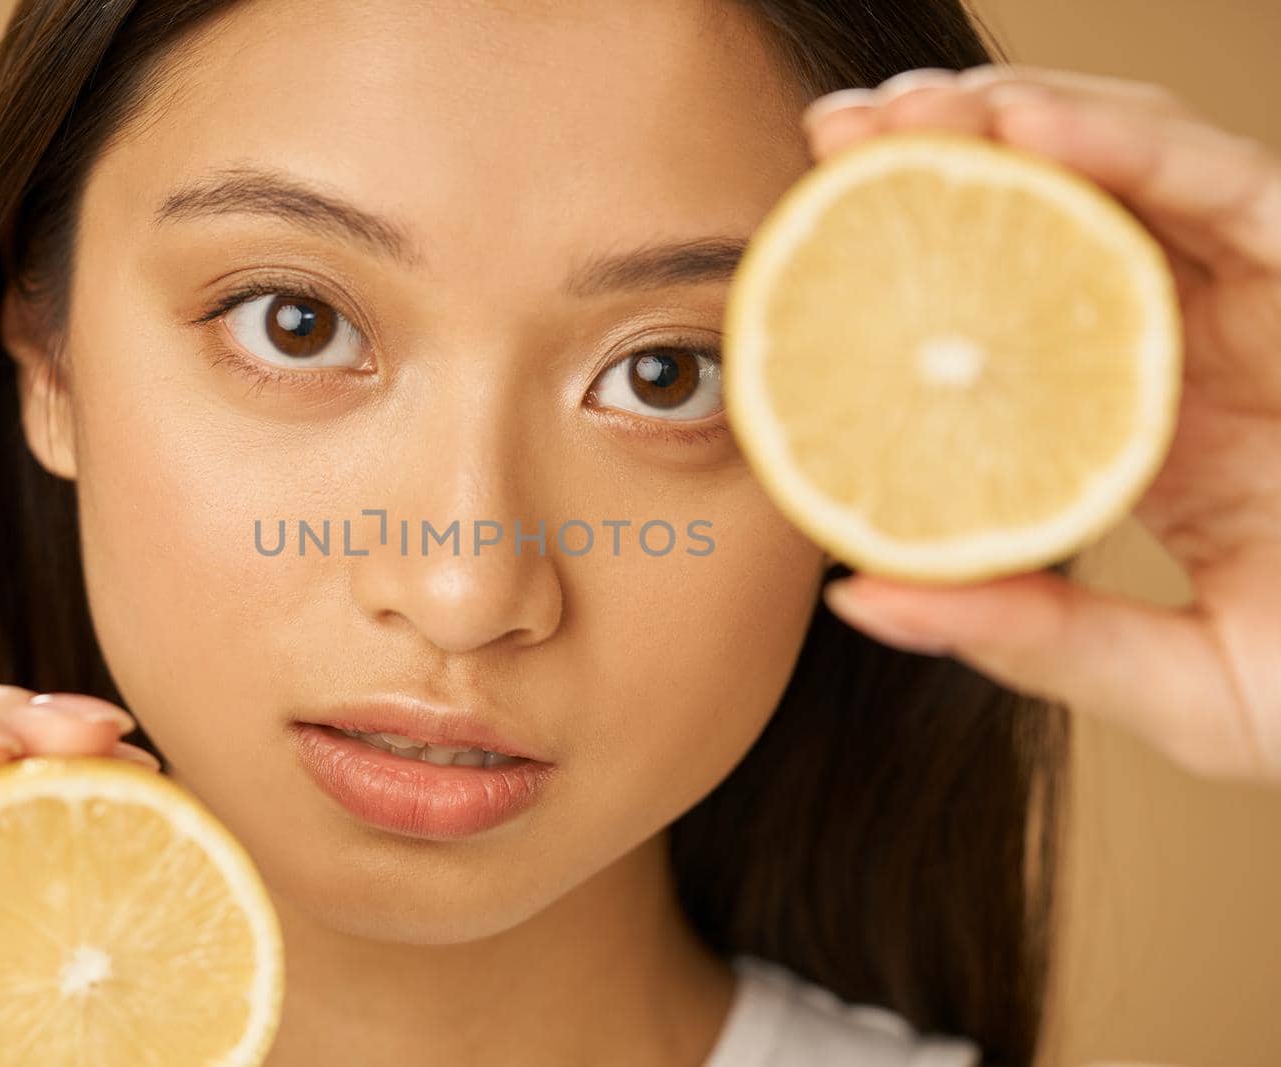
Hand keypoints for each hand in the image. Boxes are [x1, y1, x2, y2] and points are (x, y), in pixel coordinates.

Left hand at [800, 65, 1280, 785]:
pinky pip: (1233, 190)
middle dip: (946, 153)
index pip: (1015, 313)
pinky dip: (1133, 146)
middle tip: (832, 134)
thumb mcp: (1175, 686)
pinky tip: (1024, 127)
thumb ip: (1030, 637)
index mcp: (1146, 424)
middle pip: (1068, 212)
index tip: (801, 236)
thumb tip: (854, 593)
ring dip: (1016, 119)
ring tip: (900, 112)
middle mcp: (1204, 347)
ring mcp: (1273, 308)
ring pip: (1141, 169)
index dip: (912, 263)